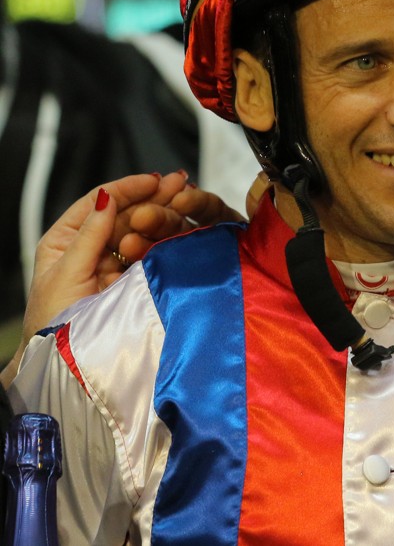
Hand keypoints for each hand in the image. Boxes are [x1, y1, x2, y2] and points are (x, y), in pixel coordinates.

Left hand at [1, 172, 242, 386]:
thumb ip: (89, 235)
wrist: (67, 367)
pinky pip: (152, 254)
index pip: (98, 203)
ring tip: (183, 207)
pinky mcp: (133, 280)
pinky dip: (167, 242)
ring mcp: (114, 264)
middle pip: (124, 214)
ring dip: (162, 217)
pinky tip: (183, 230)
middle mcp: (91, 247)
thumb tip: (107, 197)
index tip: (154, 180)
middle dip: (151, 198)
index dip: (127, 188)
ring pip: (142, 231)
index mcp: (65, 240)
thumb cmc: (54, 322)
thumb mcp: (67, 273)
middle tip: (181, 185)